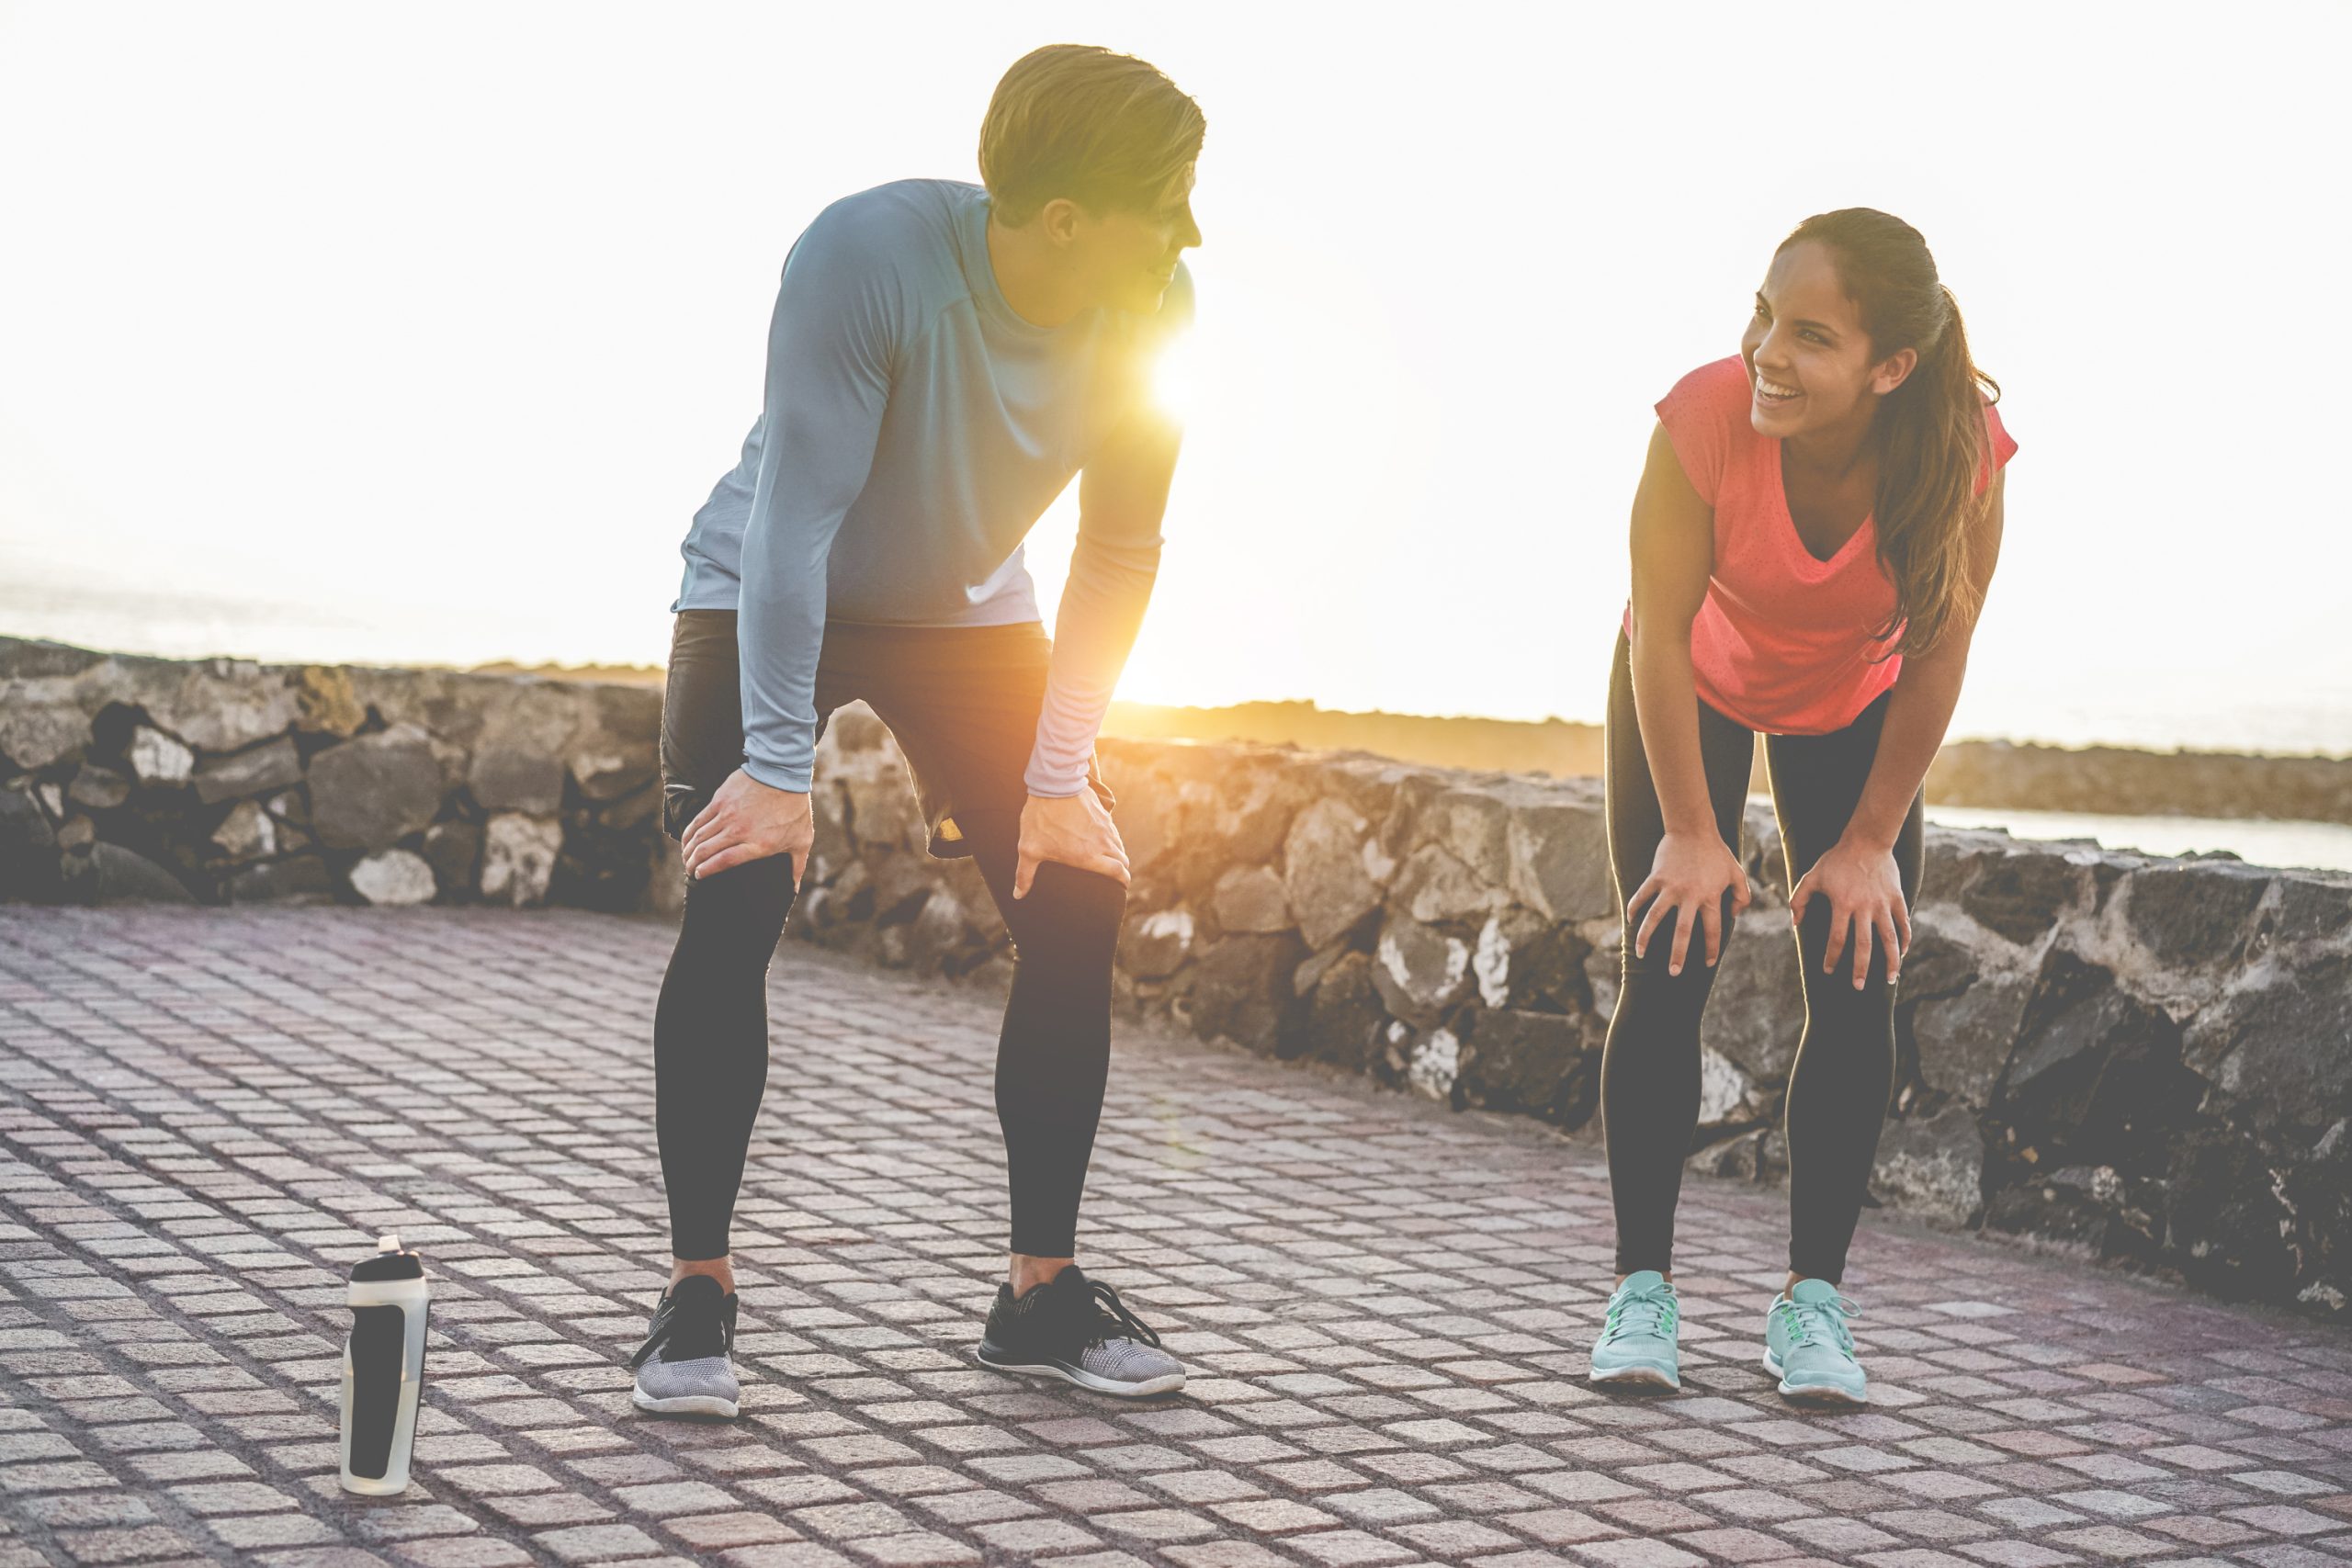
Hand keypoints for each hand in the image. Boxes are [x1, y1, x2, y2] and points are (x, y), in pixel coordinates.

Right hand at [681, 768, 812, 886]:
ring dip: (689, 850)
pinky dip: (689, 832)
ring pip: (699, 837)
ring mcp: (727, 815)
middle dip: (693, 864)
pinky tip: (687, 840)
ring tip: (686, 858)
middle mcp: (739, 831)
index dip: (707, 870)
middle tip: (690, 870)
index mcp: (758, 844)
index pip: (724, 861)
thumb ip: (796, 866)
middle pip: (706, 851)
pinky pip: (698, 820)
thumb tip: (793, 888)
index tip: (699, 876)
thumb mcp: (801, 840)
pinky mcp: (720, 800)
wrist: (784, 772)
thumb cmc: (795, 808)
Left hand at [1014, 790, 1128, 898]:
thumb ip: (1025, 874)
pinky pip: (1113, 830)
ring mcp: (1104, 827)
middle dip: (1122, 869)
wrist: (1053, 785)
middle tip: (1116, 874)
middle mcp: (1102, 843)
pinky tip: (1101, 838)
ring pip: (1119, 844)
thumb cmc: (1041, 819)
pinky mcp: (1103, 814)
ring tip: (1109, 857)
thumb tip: (1018, 895)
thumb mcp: (1029, 849)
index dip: (1123, 880)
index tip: (1122, 884)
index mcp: (1088, 856)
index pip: (1117, 872)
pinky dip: (1112, 838)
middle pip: (1123, 860)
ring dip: (1117, 853)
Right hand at [1628, 830, 1751, 975]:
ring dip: (1646, 938)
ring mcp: (1670, 887)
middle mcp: (1689, 896)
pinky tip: (1631, 922)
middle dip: (1677, 955)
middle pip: (1682, 932)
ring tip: (1641, 955)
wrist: (1693, 828)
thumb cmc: (1717, 852)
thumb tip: (1734, 915)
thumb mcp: (1737, 873)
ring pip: (1654, 918)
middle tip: (1674, 973)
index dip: (1710, 949)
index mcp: (1710, 897)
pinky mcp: (1655, 877)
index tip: (1707, 963)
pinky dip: (1634, 909)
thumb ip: (1742, 896)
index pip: (1712, 930)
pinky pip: (1641, 897)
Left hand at [1788, 837, 1909, 989]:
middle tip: (1857, 987)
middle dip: (1860, 968)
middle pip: (1863, 945)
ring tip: (1889, 979)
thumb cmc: (1836, 860)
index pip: (1836, 938)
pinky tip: (1902, 954)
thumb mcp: (1812, 876)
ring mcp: (1883, 903)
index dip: (1832, 957)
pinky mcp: (1897, 898)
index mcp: (1842, 904)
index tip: (1828, 971)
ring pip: (1889, 938)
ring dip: (1890, 961)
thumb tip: (1795, 924)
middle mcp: (1864, 907)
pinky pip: (1903, 924)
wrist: (1867, 840)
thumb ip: (1799, 900)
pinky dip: (1904, 940)